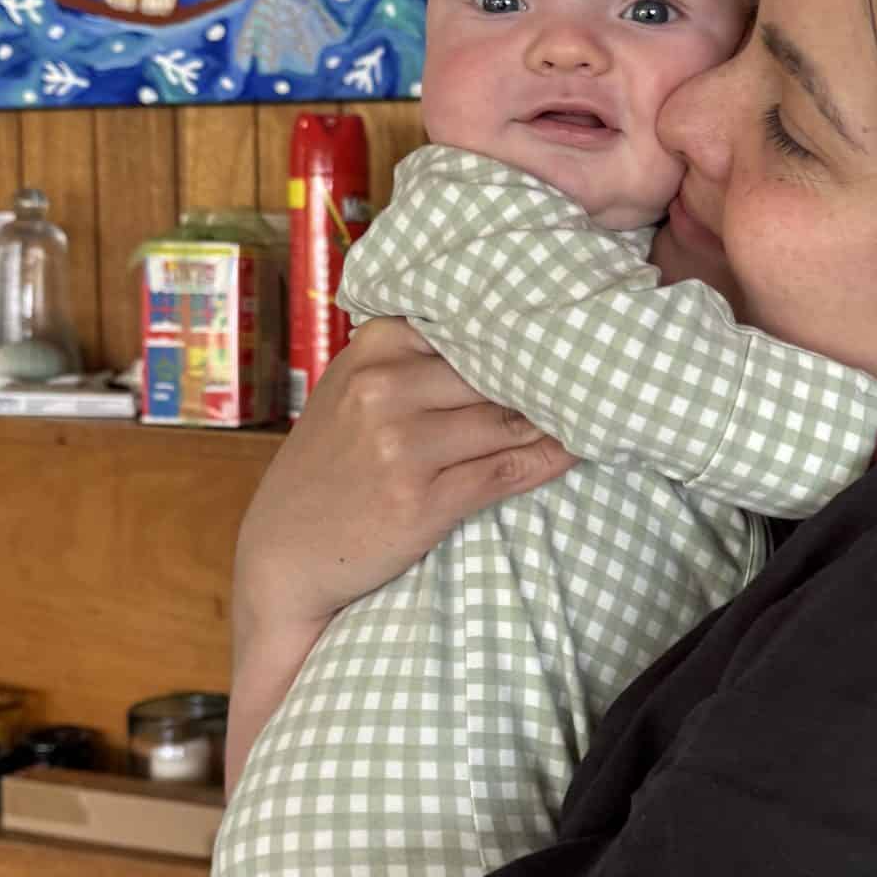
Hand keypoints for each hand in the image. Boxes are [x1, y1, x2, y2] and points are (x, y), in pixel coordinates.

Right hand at [235, 321, 574, 642]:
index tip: (563, 333)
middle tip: (588, 375)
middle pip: (497, 370)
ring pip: (509, 420)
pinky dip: (549, 459)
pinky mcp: (424, 500)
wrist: (286, 553)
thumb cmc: (331, 467)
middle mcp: (385, 388)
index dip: (521, 333)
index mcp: (373, 347)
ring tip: (590, 410)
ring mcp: (403, 445)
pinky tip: (575, 450)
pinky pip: (508, 470)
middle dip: (543, 376)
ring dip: (553, 419)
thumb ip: (415, 358)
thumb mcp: (353, 390)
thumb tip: (511, 335)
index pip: (472, 323)